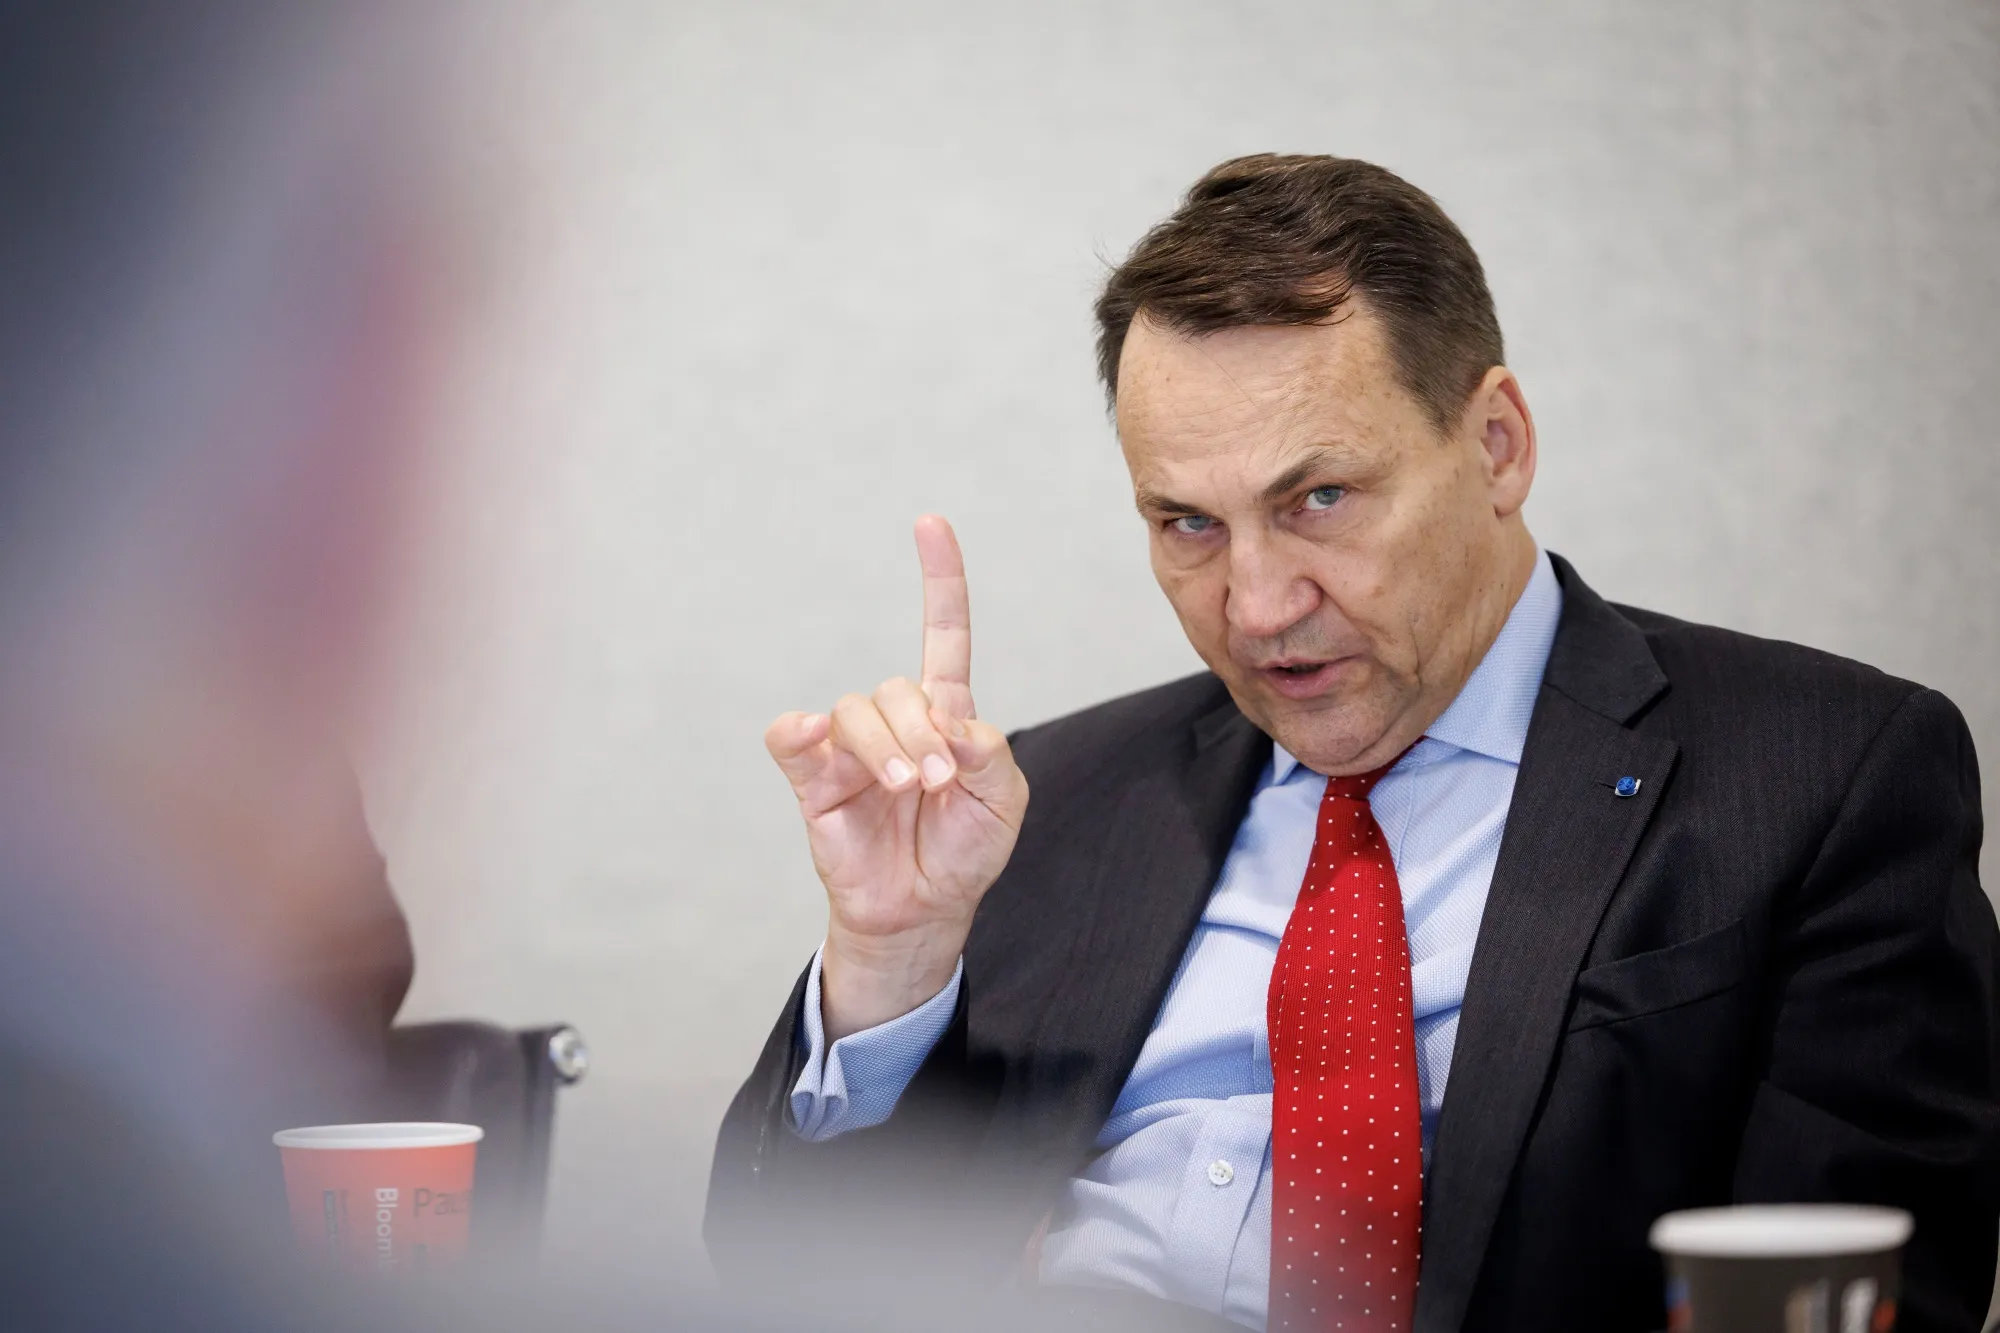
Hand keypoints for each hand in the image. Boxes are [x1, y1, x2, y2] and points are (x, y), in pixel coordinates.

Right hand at [766, 516, 1029, 1039]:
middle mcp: (895, 721)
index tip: (930, 524)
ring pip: (854, 710)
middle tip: (938, 782)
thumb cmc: (964, 852)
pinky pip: (792, 739)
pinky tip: (814, 739)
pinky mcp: (813, 780)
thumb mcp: (1004, 805)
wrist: (924, 912)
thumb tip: (955, 729)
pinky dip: (800, 731)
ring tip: (904, 788)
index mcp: (947, 715)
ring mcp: (850, 748)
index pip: (943, 636)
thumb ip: (991, 758)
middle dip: (921, 731)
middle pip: (898, 688)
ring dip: (883, 746)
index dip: (940, 582)